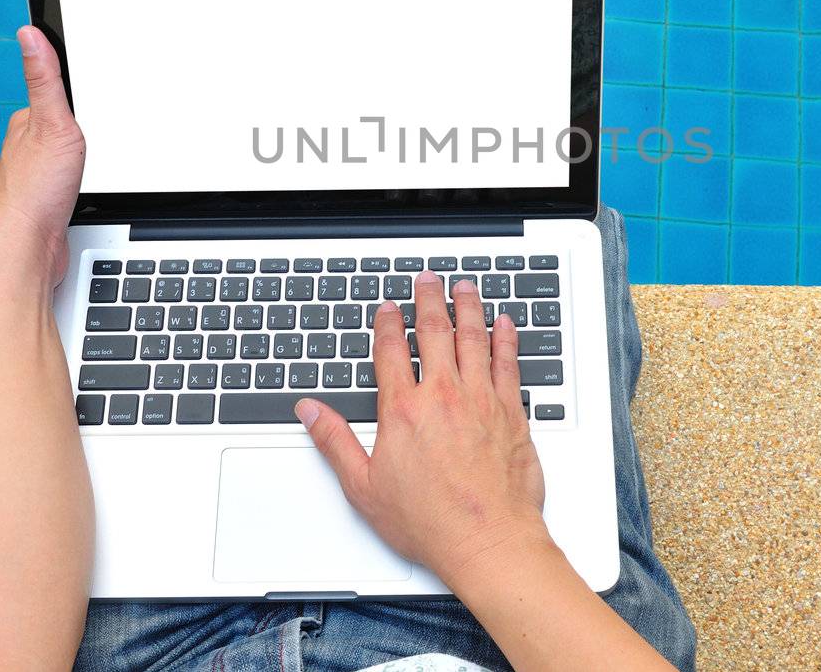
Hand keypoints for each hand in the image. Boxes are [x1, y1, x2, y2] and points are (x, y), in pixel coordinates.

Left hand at [0, 26, 85, 285]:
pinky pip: (65, 181)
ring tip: (90, 155)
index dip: (74, 91)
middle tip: (97, 122)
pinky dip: (76, 180)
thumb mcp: (50, 124)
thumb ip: (43, 79)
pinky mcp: (45, 202)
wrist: (28, 251)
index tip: (92, 85)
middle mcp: (23, 149)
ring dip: (76, 155)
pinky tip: (81, 187)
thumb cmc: (34, 193)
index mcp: (23, 123)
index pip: (51, 94)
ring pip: (61, 154)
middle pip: (58, 124)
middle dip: (79, 124)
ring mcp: (33, 176)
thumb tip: (29, 33)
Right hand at [296, 273, 550, 586]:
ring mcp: (480, 400)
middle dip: (429, 299)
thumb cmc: (430, 521)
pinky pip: (508, 363)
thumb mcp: (364, 487)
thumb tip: (310, 412)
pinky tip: (504, 324)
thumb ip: (335, 442)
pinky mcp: (510, 413)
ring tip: (465, 287)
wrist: (487, 540)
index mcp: (404, 411)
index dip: (387, 323)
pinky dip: (505, 339)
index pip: (392, 351)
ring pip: (474, 338)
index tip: (388, 308)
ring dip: (468, 307)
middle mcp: (443, 396)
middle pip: (435, 331)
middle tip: (428, 279)